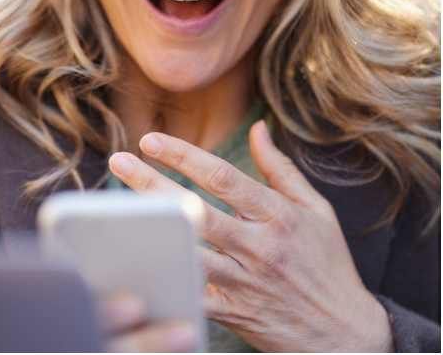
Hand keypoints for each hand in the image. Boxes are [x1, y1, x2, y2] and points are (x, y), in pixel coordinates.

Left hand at [108, 121, 393, 351]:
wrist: (347, 333)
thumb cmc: (328, 265)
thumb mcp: (316, 211)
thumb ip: (281, 169)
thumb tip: (258, 129)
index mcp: (278, 215)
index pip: (222, 176)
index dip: (182, 156)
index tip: (148, 140)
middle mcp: (260, 246)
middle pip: (195, 210)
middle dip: (151, 184)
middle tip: (118, 161)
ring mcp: (246, 282)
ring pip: (188, 252)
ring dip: (151, 231)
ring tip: (114, 211)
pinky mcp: (235, 313)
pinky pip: (192, 296)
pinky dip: (166, 281)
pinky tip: (133, 264)